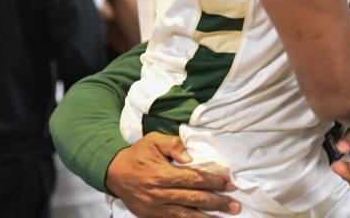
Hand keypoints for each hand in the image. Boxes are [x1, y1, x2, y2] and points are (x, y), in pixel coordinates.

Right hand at [106, 132, 239, 217]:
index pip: (193, 179)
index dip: (213, 182)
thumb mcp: (153, 140)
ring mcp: (155, 208)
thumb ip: (173, 144)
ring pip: (186, 215)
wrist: (113, 172)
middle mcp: (159, 193)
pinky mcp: (151, 217)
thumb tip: (190, 156)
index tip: (229, 184)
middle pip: (193, 199)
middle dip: (217, 203)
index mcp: (161, 173)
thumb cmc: (137, 154)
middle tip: (235, 205)